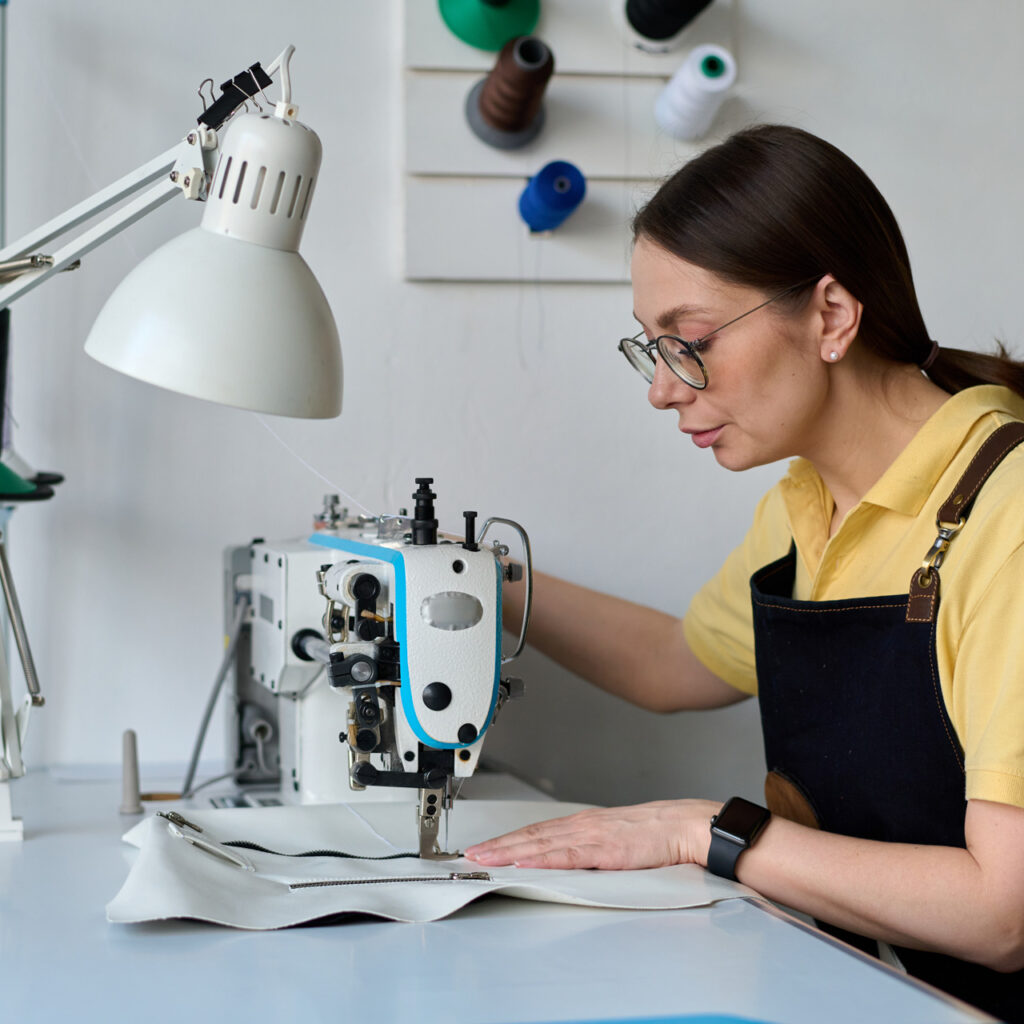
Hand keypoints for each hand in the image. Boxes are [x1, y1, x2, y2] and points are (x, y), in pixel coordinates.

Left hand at [463, 799, 722, 869]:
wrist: (685, 825)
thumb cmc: (659, 834)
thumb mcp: (618, 838)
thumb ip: (594, 848)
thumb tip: (573, 861)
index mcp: (586, 823)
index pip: (539, 832)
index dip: (510, 839)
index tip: (487, 846)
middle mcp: (583, 825)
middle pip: (532, 836)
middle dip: (499, 845)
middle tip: (471, 854)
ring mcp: (591, 836)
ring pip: (541, 844)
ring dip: (510, 851)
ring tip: (485, 858)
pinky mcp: (604, 851)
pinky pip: (566, 856)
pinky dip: (540, 858)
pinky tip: (523, 862)